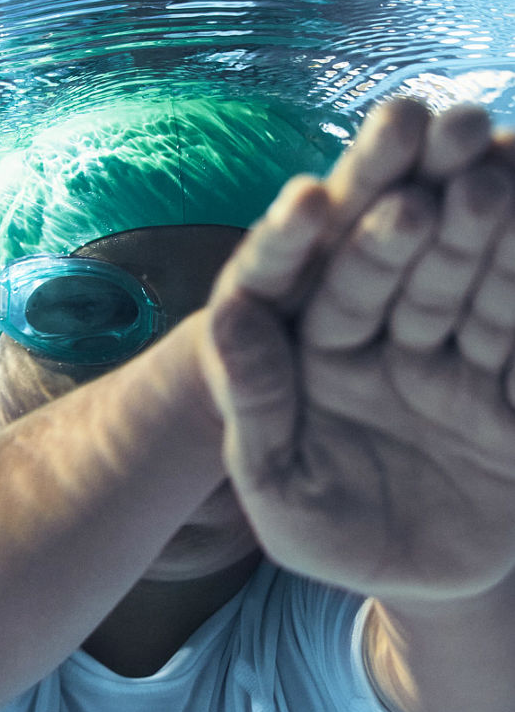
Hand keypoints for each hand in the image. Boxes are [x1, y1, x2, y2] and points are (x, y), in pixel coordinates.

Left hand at [201, 100, 514, 599]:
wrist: (426, 581)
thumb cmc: (331, 539)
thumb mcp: (281, 489)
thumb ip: (257, 406)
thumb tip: (226, 319)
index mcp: (323, 355)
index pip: (336, 288)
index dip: (345, 243)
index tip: (335, 193)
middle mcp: (391, 339)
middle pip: (414, 263)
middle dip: (431, 200)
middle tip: (449, 130)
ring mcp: (458, 354)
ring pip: (481, 280)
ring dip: (495, 223)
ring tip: (501, 164)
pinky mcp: (510, 381)